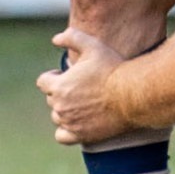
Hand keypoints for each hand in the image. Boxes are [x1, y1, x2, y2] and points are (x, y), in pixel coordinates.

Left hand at [37, 27, 126, 144]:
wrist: (131, 95)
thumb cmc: (113, 69)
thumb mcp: (92, 45)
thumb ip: (71, 37)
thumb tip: (55, 39)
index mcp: (59, 85)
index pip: (43, 82)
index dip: (53, 76)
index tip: (66, 74)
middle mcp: (61, 106)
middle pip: (50, 99)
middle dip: (61, 91)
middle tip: (80, 86)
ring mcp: (70, 122)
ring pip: (57, 116)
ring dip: (64, 109)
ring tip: (81, 102)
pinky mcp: (80, 135)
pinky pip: (61, 136)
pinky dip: (65, 130)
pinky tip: (77, 121)